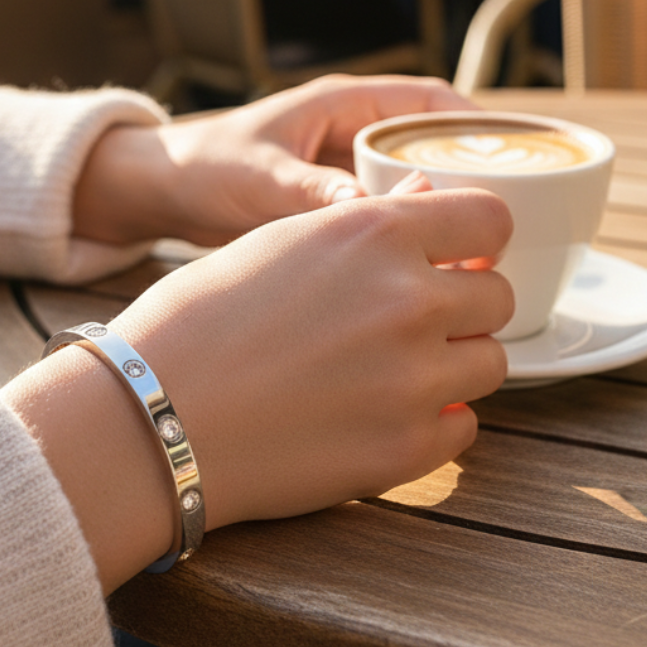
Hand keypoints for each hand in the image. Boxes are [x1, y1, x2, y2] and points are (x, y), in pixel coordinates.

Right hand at [6, 186, 512, 591]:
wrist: (148, 414)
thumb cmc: (197, 319)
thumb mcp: (276, 243)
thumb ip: (365, 223)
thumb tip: (428, 199)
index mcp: (374, 232)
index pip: (489, 217)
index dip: (475, 237)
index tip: (457, 257)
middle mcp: (409, 297)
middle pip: (497, 294)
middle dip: (462, 305)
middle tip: (405, 323)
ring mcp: (415, 378)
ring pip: (491, 363)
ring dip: (451, 364)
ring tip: (385, 372)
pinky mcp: (407, 448)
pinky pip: (463, 427)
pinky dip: (433, 421)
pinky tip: (376, 415)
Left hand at [73, 74, 472, 246]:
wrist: (162, 193)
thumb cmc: (205, 165)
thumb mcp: (260, 176)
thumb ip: (313, 191)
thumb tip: (376, 212)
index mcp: (342, 106)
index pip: (428, 102)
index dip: (476, 126)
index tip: (515, 159)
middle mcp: (350, 137)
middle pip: (431, 151)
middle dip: (467, 182)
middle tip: (503, 228)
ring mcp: (343, 175)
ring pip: (412, 191)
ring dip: (439, 220)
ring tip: (476, 260)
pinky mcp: (331, 212)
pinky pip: (384, 223)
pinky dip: (406, 244)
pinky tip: (425, 278)